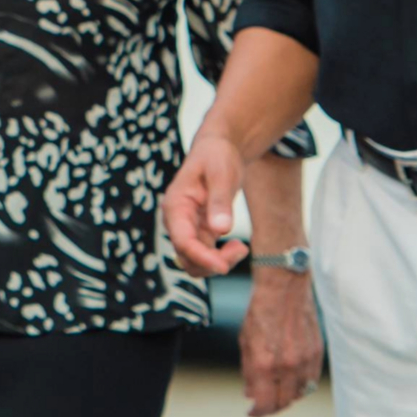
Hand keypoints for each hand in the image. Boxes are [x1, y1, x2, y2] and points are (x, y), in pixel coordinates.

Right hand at [163, 135, 247, 276]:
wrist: (218, 150)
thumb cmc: (217, 157)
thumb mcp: (222, 174)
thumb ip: (220, 201)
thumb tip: (221, 230)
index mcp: (176, 205)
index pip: (182, 240)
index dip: (201, 256)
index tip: (224, 266)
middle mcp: (177, 220)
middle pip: (185, 257)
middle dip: (211, 262)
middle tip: (241, 249)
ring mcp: (187, 227)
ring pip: (194, 261)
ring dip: (217, 263)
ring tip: (241, 247)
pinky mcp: (199, 231)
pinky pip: (205, 255)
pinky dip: (222, 258)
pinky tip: (238, 245)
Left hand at [240, 272, 323, 416]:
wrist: (284, 289)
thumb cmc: (260, 312)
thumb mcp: (245, 341)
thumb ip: (249, 370)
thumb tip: (249, 394)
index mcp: (265, 363)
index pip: (264, 403)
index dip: (257, 412)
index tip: (251, 412)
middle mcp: (288, 366)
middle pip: (283, 402)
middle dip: (271, 407)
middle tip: (262, 404)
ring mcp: (306, 361)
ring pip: (299, 394)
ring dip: (287, 397)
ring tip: (275, 392)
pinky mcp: (318, 354)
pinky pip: (311, 380)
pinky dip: (301, 385)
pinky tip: (290, 380)